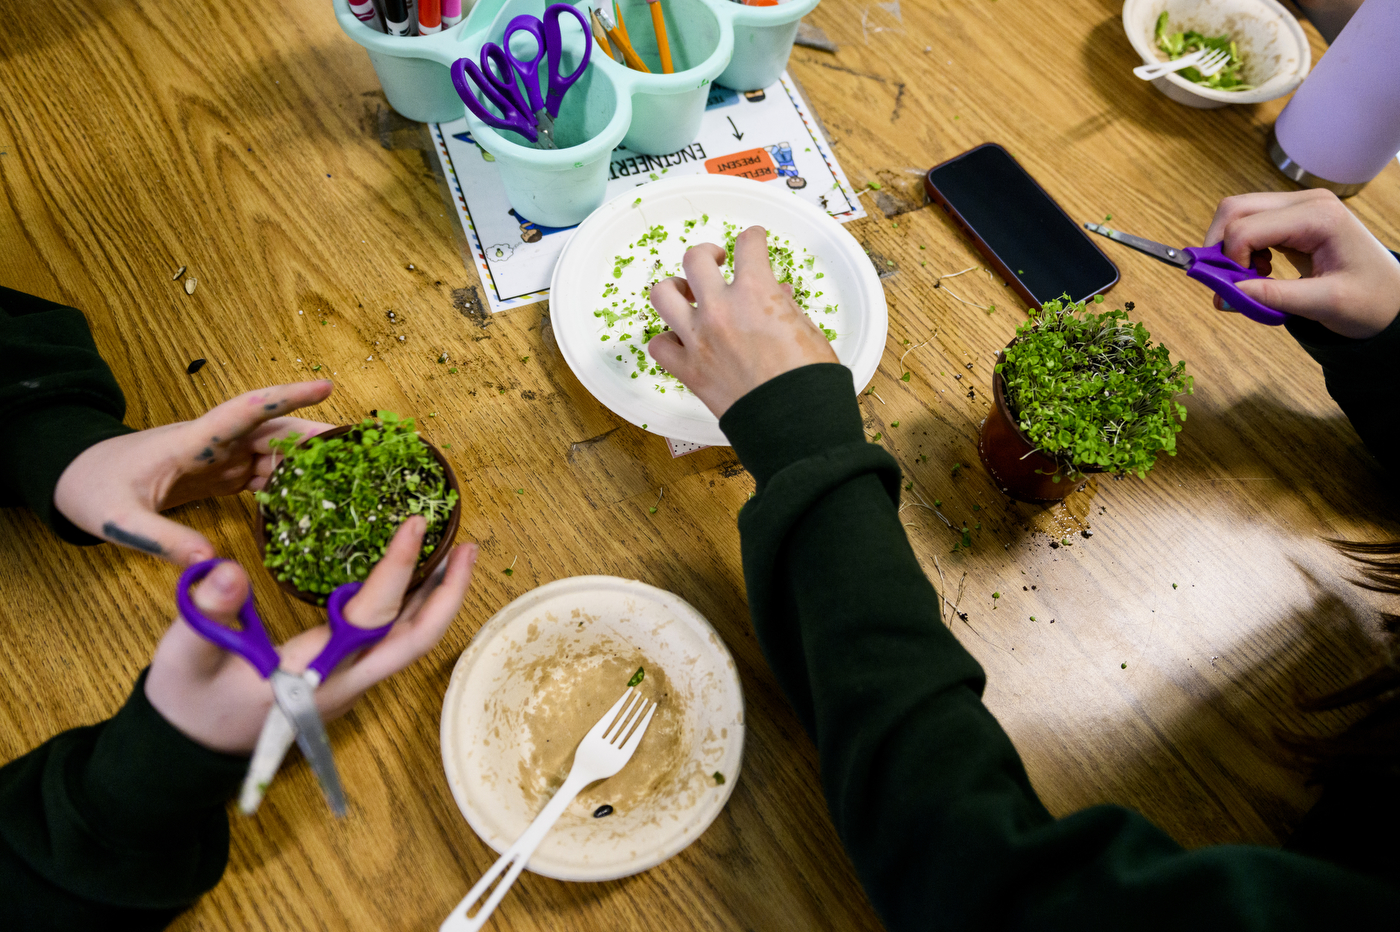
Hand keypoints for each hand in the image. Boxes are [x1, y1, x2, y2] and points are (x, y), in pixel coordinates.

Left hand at [54, 381, 335, 565]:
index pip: (246, 410)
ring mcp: (216, 457)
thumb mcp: (119, 521)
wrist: (72, 477)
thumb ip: (162, 539)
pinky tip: (307, 501)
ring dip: (304, 465)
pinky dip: (286, 484)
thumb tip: (209, 563)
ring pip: (272, 453)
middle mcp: (212, 443)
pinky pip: (261, 474)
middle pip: (273, 432)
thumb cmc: (91, 489)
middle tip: (358, 454)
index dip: (287, 398)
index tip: (326, 386)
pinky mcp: (217, 473)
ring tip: (343, 480)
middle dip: (314, 439)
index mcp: (191, 441)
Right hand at [145, 516, 477, 754]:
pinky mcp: (344, 678)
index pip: (372, 618)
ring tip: (453, 553)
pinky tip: (409, 579)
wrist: (187, 755)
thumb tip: (228, 570)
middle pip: (417, 640)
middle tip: (469, 546)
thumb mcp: (185, 658)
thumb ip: (207, 615)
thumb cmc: (189, 707)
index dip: (398, 570)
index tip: (416, 524)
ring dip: (435, 600)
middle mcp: (346, 681)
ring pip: (407, 642)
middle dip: (450, 593)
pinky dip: (408, 608)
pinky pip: (389, 642)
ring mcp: (349, 683)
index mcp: (316, 676)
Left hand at [647, 226, 837, 417]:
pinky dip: (667, 340)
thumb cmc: (810, 378)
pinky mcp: (688, 370)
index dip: (753, 238)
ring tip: (686, 293)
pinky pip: (658, 345)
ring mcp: (698, 339)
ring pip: (663, 294)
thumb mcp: (807, 330)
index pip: (748, 245)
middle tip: (716, 259)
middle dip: (707, 253)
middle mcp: (720, 309)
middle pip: (696, 259)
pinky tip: (680, 340)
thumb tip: (778, 294)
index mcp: (756, 292)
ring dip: (674, 288)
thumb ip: (785, 306)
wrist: (795, 421)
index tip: (753, 239)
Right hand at [1203, 189, 1399, 337]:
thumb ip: (1273, 296)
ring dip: (1229, 248)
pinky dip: (1242, 248)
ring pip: (1238, 213)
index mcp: (1319, 217)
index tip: (1231, 293)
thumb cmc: (1370, 301)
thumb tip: (1225, 294)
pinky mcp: (1294, 216)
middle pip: (1235, 209)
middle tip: (1225, 283)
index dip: (1229, 262)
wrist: (1394, 299)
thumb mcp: (1324, 304)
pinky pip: (1251, 222)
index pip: (1246, 229)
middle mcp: (1307, 201)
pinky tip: (1260, 269)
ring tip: (1250, 277)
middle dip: (1219, 248)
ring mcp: (1300, 205)